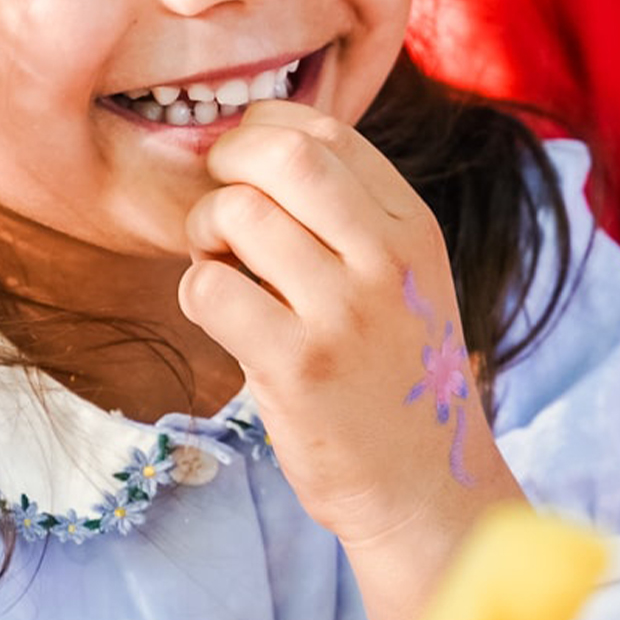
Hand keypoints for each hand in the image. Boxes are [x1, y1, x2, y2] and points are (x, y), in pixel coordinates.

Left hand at [178, 102, 522, 619]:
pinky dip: (196, 292)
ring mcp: (344, 312)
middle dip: (225, 166)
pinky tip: (222, 319)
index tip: (244, 169)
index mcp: (413, 227)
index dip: (262, 132)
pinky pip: (208, 288)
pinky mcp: (297, 366)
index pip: (325, 130)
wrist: (422, 488)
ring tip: (223, 270)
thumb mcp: (402, 279)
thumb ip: (349, 214)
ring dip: (204, 234)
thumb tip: (254, 144)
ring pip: (236, 215)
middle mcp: (387, 260)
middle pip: (281, 154)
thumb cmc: (392, 376)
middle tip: (219, 212)